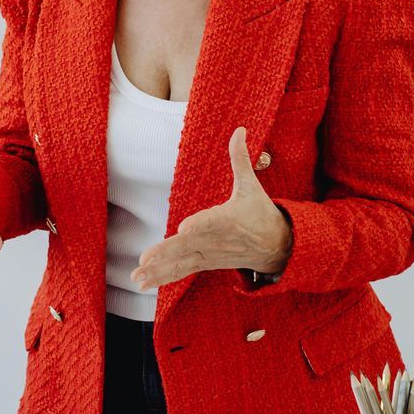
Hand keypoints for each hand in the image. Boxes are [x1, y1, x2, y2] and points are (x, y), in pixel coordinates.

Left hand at [131, 127, 291, 288]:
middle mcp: (217, 241)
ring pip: (181, 264)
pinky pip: (181, 272)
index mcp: (229, 219)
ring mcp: (210, 255)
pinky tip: (142, 284)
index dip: (199, 224)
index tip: (185, 228)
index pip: (213, 222)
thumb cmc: (261, 213)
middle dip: (166, 253)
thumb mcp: (252, 186)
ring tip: (136, 277)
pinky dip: (162, 278)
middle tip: (144, 259)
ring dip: (158, 271)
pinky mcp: (205, 264)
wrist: (278, 247)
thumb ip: (240, 159)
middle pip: (189, 247)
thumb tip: (239, 129)